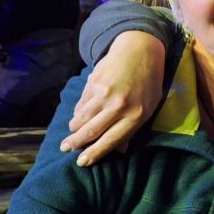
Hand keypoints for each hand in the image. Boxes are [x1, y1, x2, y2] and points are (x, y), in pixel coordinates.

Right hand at [61, 31, 164, 166]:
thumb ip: (133, 129)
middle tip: (65, 148)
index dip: (94, 153)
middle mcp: (119, 106)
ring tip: (71, 131)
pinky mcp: (94, 83)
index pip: (111, 140)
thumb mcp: (149, 107)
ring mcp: (104, 94)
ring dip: (74, 127)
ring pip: (82, 117)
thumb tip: (119, 151)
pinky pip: (81, 103)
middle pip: (92, 130)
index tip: (81, 162)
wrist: (139, 51)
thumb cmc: (148, 83)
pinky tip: (79, 113)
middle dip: (76, 142)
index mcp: (136, 115)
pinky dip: (78, 110)